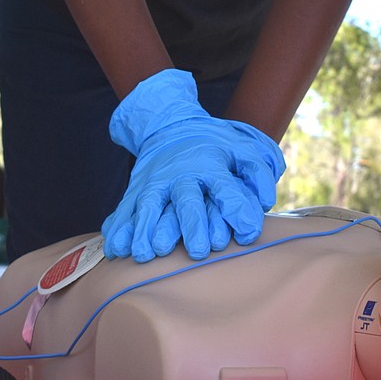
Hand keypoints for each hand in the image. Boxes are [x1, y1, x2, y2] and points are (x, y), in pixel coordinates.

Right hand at [102, 70, 285, 261]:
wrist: (171, 126)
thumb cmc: (214, 145)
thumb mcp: (243, 148)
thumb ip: (258, 172)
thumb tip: (265, 200)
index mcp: (211, 165)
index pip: (227, 188)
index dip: (239, 209)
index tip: (249, 233)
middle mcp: (181, 175)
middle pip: (187, 200)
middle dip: (193, 225)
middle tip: (199, 251)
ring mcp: (155, 182)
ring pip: (150, 206)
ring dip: (147, 230)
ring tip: (146, 254)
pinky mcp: (136, 190)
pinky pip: (125, 210)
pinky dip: (119, 228)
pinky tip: (116, 249)